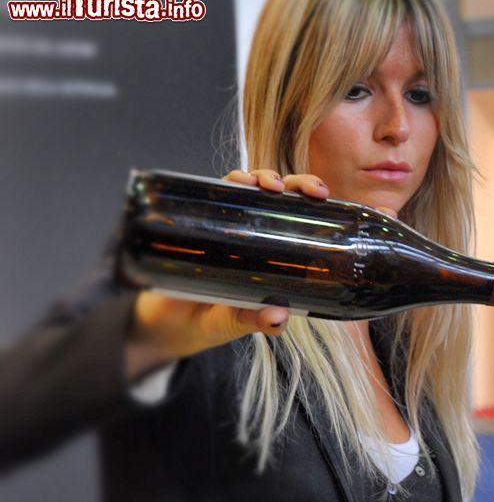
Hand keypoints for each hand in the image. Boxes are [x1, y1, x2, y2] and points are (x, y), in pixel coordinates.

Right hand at [124, 169, 332, 379]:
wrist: (164, 324)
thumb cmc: (211, 320)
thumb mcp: (235, 323)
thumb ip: (255, 321)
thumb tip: (278, 317)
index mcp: (275, 254)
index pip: (302, 218)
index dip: (312, 201)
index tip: (321, 195)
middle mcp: (254, 234)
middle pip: (282, 197)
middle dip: (295, 182)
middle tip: (300, 190)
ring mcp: (227, 224)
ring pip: (249, 188)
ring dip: (260, 177)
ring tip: (265, 184)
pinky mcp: (200, 221)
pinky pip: (214, 196)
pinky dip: (226, 184)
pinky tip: (233, 182)